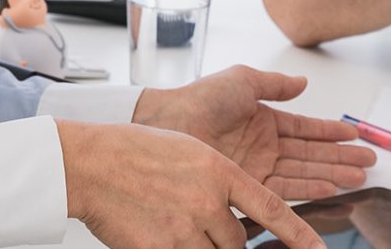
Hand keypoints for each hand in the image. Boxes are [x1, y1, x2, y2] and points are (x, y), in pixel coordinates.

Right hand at [57, 119, 324, 248]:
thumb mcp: (192, 150)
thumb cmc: (135, 151)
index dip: (299, 235)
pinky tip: (159, 234)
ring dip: (201, 246)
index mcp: (221, 171)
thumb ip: (222, 177)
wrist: (91, 163)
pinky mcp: (161, 248)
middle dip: (223, 238)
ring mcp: (184, 228)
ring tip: (173, 223)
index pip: (273, 210)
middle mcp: (208, 201)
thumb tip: (237, 204)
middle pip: (237, 241)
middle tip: (196, 222)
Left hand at [133, 65, 376, 198]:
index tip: (354, 135)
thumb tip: (302, 83)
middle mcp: (262, 146)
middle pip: (311, 153)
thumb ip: (275, 84)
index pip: (305, 129)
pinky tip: (329, 188)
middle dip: (340, 158)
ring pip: (303, 172)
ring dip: (332, 174)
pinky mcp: (247, 185)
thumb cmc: (198, 99)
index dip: (330, 132)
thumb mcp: (242, 81)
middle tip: (368, 162)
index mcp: (262, 120)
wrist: (167, 124)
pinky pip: (284, 189)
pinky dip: (309, 189)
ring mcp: (256, 167)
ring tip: (358, 177)